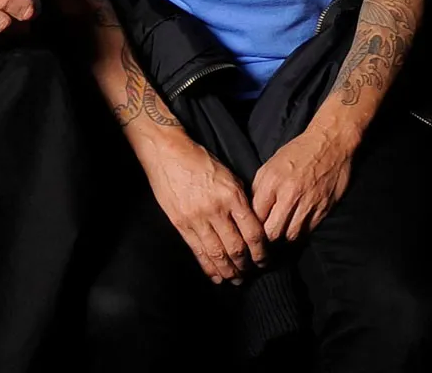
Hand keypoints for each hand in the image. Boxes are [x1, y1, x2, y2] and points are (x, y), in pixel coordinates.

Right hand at [139, 135, 268, 284]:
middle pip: (237, 249)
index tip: (265, 260)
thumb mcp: (228, 175)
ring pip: (218, 254)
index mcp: (231, 195)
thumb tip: (252, 225)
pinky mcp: (180, 223)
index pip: (253, 233)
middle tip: (252, 272)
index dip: (261, 252)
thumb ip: (241, 200)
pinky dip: (209, 267)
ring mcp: (196, 218)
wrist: (167, 152)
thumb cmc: (199, 160)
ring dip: (230, 271)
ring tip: (236, 279)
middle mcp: (216, 209)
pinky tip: (217, 276)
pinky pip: (198, 251)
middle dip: (247, 266)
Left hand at [251, 118, 357, 242]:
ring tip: (280, 235)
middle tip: (265, 239)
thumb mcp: (271, 164)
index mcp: (272, 181)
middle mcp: (289, 194)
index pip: (256, 215)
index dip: (253, 226)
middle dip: (267, 238)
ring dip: (284, 238)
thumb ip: (261, 187)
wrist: (329, 143)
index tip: (252, 230)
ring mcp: (308, 204)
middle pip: (273, 231)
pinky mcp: (323, 210)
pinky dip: (301, 234)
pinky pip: (308, 232)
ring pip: (291, 235)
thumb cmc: (298, 152)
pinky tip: (296, 229)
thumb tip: (252, 209)